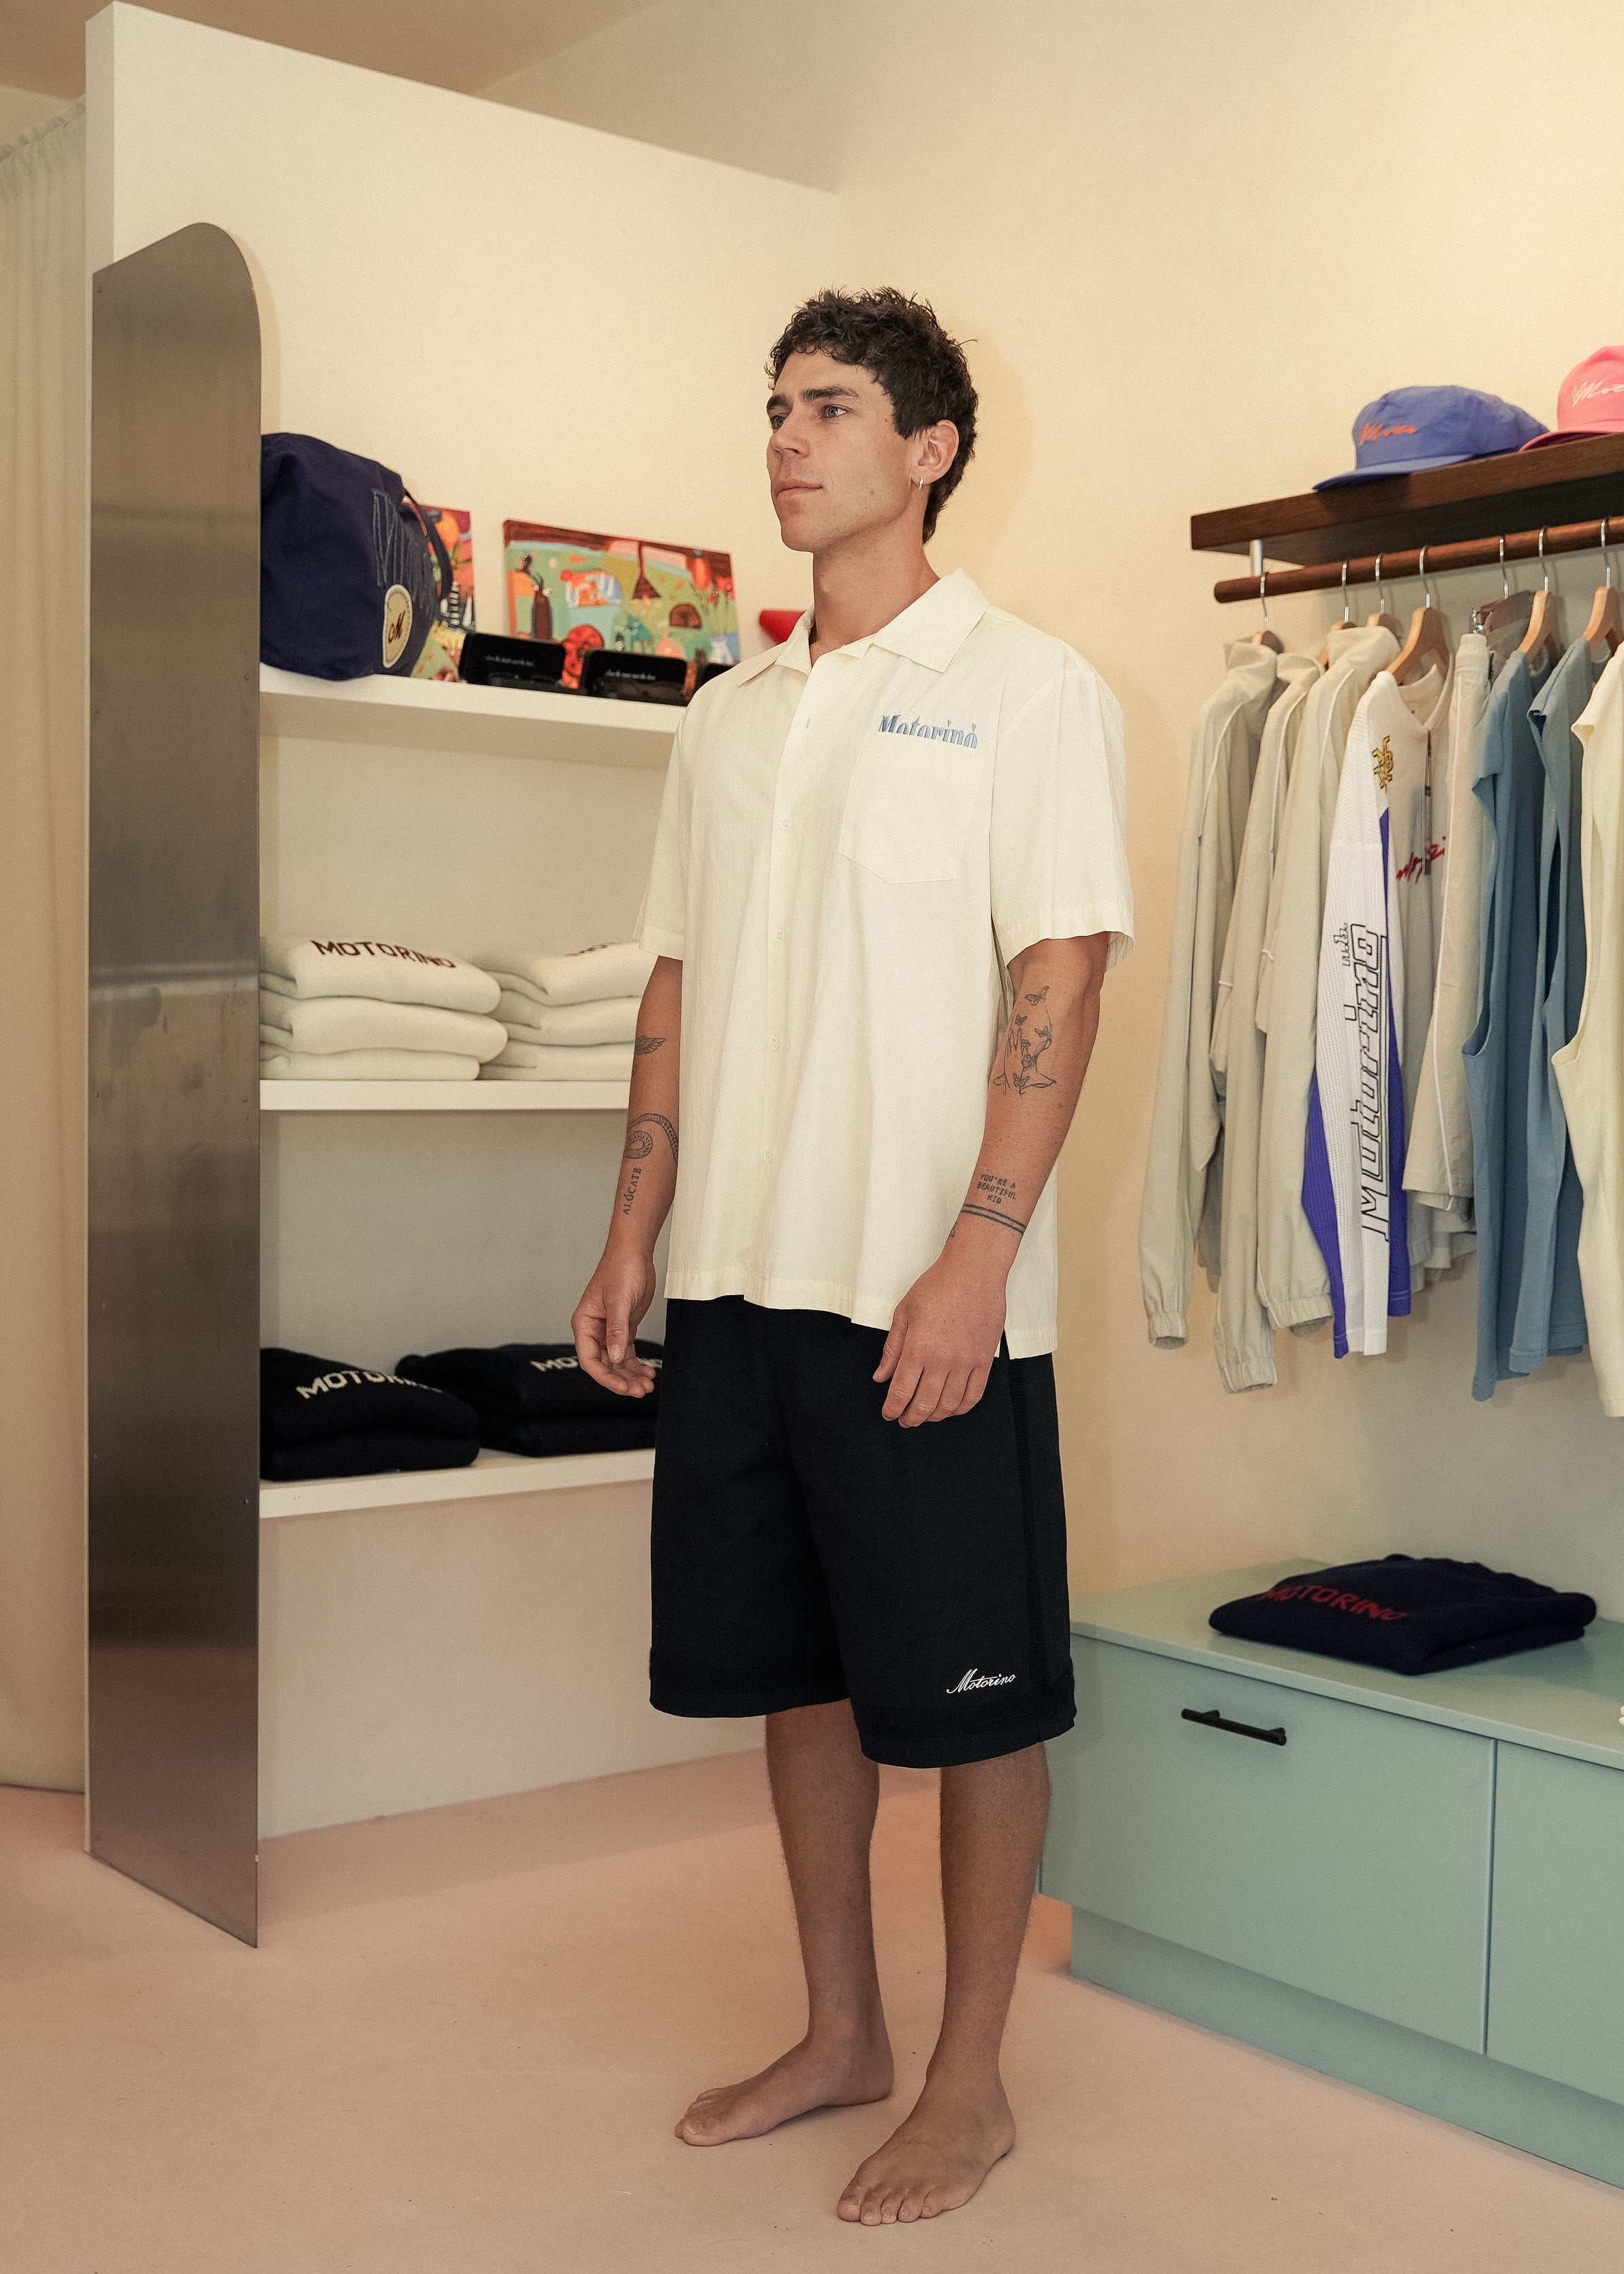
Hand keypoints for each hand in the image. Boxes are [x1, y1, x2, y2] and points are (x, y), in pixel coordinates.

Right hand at [572, 1243, 658, 1395]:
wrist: (634, 1253)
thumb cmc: (620, 1269)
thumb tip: (615, 1357)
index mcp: (584, 1324)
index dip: (605, 1377)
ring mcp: (608, 1330)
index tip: (622, 1387)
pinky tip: (648, 1372)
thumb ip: (616, 1330)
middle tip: (640, 1391)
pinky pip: (627, 1353)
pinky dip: (637, 1364)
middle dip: (622, 1380)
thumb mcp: (619, 1300)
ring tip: (648, 1385)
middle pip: (604, 1365)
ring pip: (617, 1362)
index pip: (589, 1360)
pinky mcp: (623, 1328)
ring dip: (631, 1375)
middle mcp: (594, 1330)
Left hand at [873, 1242, 1007, 1425]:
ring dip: (935, 1417)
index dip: (892, 1409)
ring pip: (949, 1405)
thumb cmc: (937, 1286)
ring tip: (926, 1416)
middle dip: (911, 1418)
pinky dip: (961, 1408)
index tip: (888, 1414)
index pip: (901, 1392)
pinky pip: (974, 1395)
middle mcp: (942, 1360)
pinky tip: (951, 1408)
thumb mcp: (904, 1313)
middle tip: (905, 1420)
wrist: (973, 1271)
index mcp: (918, 1348)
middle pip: (924, 1404)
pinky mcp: (985, 1360)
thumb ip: (892, 1349)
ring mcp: (966, 1362)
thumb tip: (881, 1377)